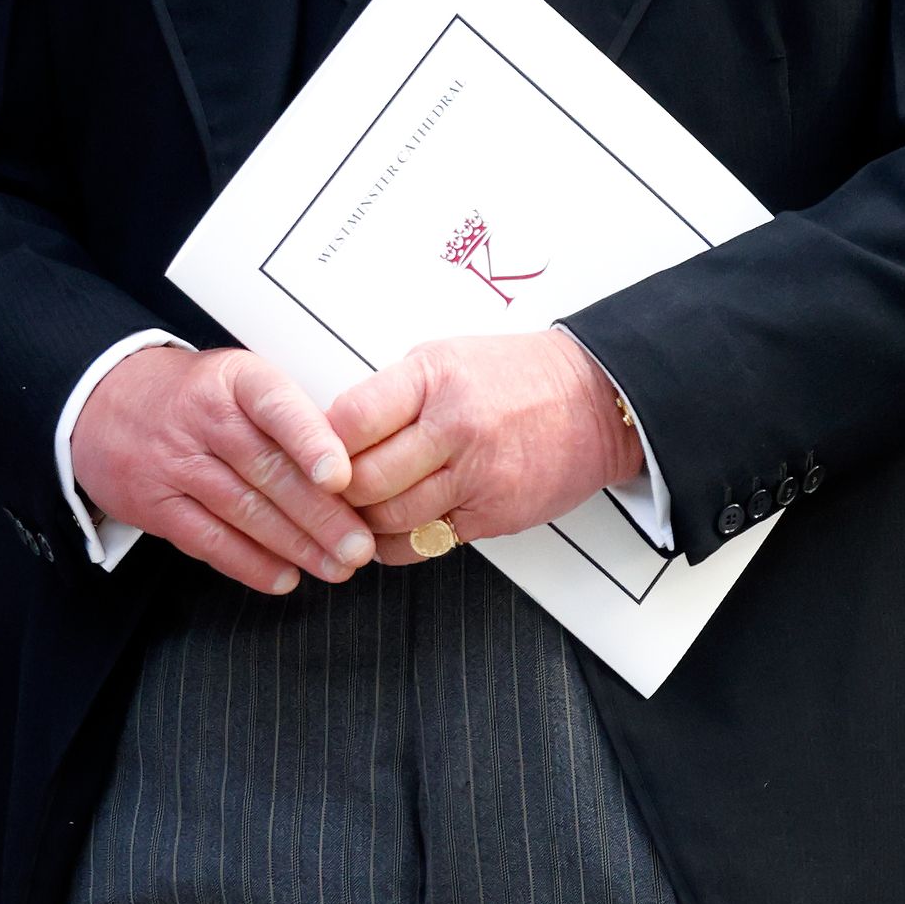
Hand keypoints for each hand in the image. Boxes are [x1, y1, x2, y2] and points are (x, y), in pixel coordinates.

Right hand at [69, 345, 374, 594]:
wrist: (104, 401)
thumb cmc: (194, 396)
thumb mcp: (238, 381)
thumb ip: (289, 415)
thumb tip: (359, 465)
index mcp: (233, 379)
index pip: (275, 405)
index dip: (310, 441)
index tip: (343, 478)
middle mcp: (200, 417)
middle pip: (266, 471)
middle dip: (320, 515)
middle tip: (360, 546)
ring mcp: (172, 462)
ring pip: (242, 510)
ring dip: (296, 546)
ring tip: (337, 567)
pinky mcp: (153, 503)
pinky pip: (208, 540)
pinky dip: (250, 564)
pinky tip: (285, 577)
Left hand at [331, 330, 641, 562]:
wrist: (594, 401)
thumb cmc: (514, 375)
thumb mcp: (443, 358)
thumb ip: (391, 394)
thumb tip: (332, 430)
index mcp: (433, 379)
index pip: (352, 418)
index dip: (322, 443)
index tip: (310, 451)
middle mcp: (455, 428)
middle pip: (365, 478)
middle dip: (335, 491)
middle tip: (323, 492)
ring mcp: (477, 477)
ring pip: (391, 519)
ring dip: (361, 523)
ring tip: (350, 514)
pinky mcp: (494, 517)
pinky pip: (427, 543)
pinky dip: (396, 545)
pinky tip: (386, 533)